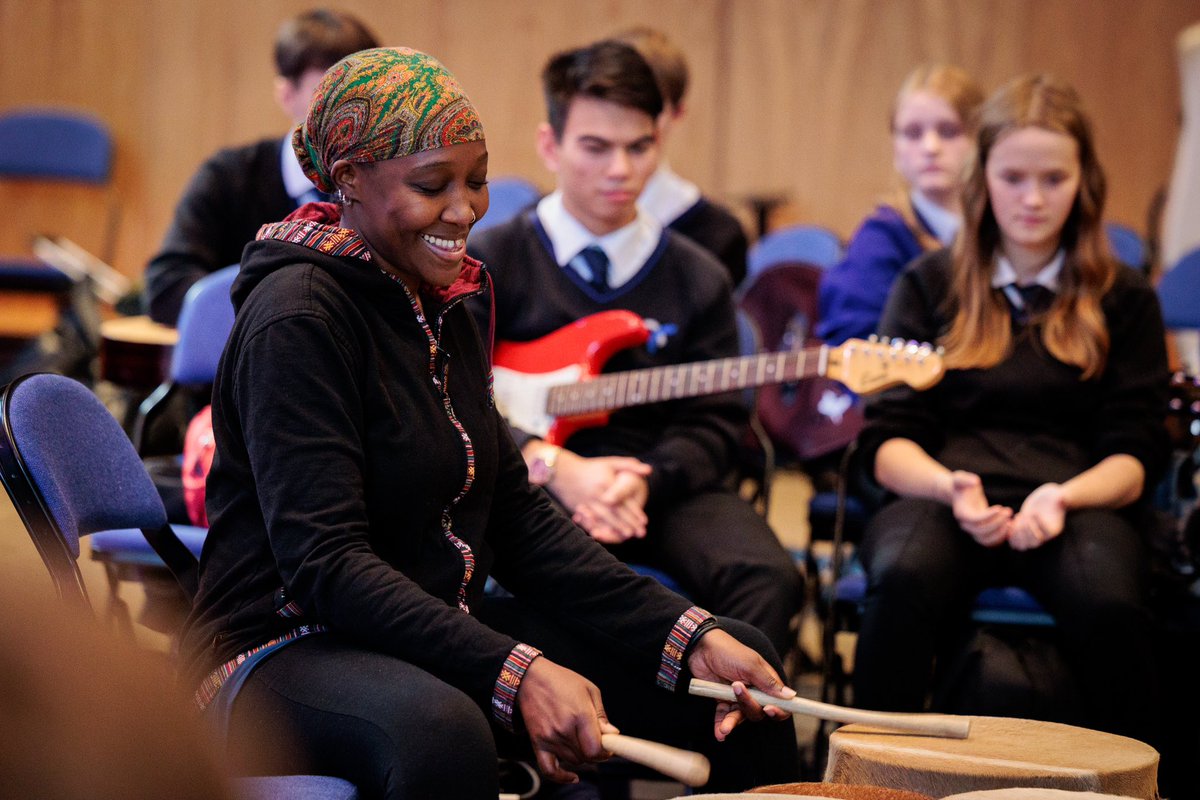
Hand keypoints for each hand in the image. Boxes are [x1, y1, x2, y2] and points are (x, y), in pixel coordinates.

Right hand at [518, 657, 618, 783]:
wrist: (530, 679)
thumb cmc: (561, 681)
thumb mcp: (589, 690)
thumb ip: (601, 714)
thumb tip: (613, 734)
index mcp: (580, 715)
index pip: (596, 750)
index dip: (606, 751)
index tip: (608, 746)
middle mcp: (564, 729)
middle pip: (587, 757)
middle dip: (596, 751)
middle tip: (596, 740)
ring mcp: (550, 738)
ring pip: (573, 761)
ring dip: (581, 755)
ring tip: (581, 740)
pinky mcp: (538, 743)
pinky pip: (549, 770)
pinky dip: (561, 777)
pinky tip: (572, 776)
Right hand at [547, 453, 650, 541]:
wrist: (562, 471)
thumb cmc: (590, 467)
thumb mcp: (610, 463)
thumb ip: (630, 466)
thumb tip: (649, 470)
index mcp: (606, 483)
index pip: (624, 500)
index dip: (635, 512)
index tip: (644, 521)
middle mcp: (597, 493)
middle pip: (616, 511)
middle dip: (628, 523)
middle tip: (639, 533)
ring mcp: (587, 501)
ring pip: (604, 517)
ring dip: (617, 527)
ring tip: (627, 535)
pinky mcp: (578, 507)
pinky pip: (591, 520)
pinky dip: (600, 528)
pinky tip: (608, 534)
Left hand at [685, 629, 793, 740]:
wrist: (700, 648)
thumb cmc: (728, 651)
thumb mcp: (750, 664)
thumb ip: (768, 682)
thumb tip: (791, 696)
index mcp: (766, 681)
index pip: (780, 702)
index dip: (779, 710)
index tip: (769, 709)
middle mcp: (754, 691)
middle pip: (760, 711)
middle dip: (750, 707)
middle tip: (737, 690)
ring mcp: (738, 697)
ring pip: (742, 716)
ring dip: (733, 723)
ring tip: (725, 728)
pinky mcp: (723, 700)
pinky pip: (724, 717)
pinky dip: (722, 725)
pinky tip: (719, 734)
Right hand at [950, 471, 1012, 546]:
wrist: (962, 494)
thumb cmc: (962, 485)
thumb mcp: (960, 478)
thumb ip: (966, 479)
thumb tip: (975, 481)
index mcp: (961, 513)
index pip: (974, 520)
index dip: (988, 516)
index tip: (1000, 507)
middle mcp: (966, 525)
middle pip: (981, 532)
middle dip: (997, 523)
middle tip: (1008, 511)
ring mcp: (973, 530)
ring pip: (986, 540)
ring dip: (1000, 532)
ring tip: (1010, 521)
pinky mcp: (982, 532)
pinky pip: (991, 542)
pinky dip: (1001, 537)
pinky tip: (1010, 525)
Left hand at [1009, 483, 1066, 550]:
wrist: (1047, 501)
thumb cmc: (1055, 498)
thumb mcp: (1059, 497)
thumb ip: (1063, 499)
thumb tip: (1064, 498)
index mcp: (1053, 530)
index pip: (1046, 535)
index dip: (1038, 525)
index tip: (1035, 513)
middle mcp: (1043, 536)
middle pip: (1034, 543)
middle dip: (1026, 530)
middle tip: (1025, 516)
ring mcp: (1032, 536)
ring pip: (1023, 545)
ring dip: (1017, 533)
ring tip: (1019, 518)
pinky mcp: (1023, 534)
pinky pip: (1015, 543)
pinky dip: (1010, 535)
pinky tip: (1011, 521)